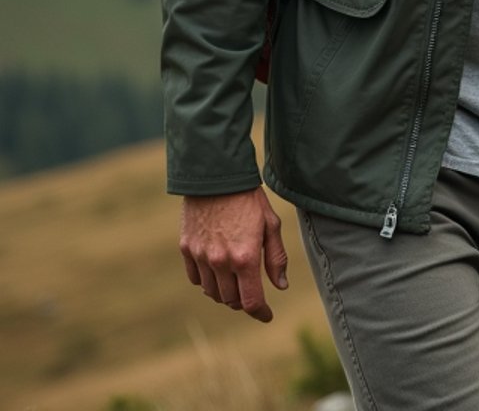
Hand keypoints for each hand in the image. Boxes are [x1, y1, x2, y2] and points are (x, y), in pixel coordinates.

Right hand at [179, 188, 288, 322]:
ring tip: (234, 280)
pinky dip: (207, 281)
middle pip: (231, 301)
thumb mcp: (270, 224)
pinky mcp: (187, 249)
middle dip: (244, 300)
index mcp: (245, 258)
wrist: (216, 175)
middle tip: (251, 290)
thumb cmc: (248, 198)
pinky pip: (196, 278)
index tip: (267, 315)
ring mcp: (201, 257)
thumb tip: (280, 286)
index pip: (251, 302)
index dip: (261, 313)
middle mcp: (221, 263)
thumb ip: (276, 258)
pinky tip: (216, 270)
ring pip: (212, 292)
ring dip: (225, 292)